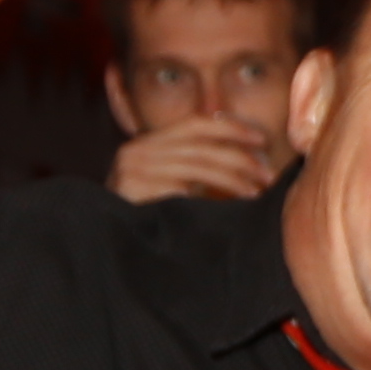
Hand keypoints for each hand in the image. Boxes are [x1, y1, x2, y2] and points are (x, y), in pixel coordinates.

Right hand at [110, 114, 279, 203]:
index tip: (261, 138)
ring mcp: (131, 171)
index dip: (232, 128)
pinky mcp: (129, 192)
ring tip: (254, 193)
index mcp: (147, 143)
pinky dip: (204, 198)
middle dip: (240, 159)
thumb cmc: (144, 215)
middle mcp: (136, 151)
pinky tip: (225, 209)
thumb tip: (248, 162)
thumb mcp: (167, 183)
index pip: (195, 124)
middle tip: (267, 175)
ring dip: (231, 180)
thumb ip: (194, 167)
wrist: (103, 245)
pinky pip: (177, 191)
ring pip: (194, 168)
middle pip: (200, 147)